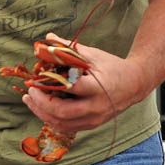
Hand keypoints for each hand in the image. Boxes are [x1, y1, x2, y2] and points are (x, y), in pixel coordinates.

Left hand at [20, 33, 148, 134]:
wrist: (134, 84)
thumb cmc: (112, 67)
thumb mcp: (93, 55)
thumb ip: (69, 48)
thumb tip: (48, 37)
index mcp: (97, 87)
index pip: (70, 88)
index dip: (49, 84)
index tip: (35, 78)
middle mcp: (96, 107)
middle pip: (62, 112)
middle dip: (41, 103)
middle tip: (29, 91)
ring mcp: (94, 119)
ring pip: (62, 123)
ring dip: (41, 113)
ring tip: (29, 100)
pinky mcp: (91, 125)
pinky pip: (66, 127)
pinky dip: (51, 119)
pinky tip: (41, 109)